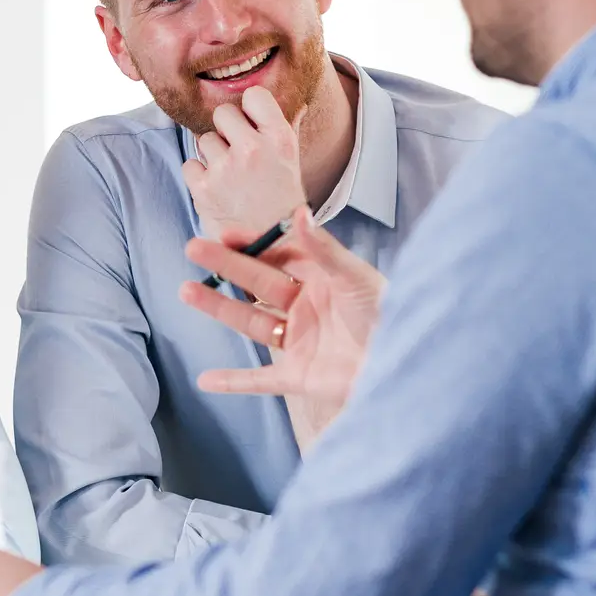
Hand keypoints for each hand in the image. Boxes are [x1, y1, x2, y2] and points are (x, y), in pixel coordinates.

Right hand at [178, 206, 386, 446]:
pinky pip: (260, 380)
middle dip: (225, 267)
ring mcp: (299, 343)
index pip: (279, 256)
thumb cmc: (390, 317)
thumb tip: (298, 213)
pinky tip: (205, 380)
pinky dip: (233, 382)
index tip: (225, 234)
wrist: (409, 367)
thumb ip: (324, 250)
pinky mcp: (299, 376)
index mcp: (322, 280)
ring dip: (218, 309)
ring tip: (186, 292)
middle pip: (256, 284)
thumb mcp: (357, 279)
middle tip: (194, 249)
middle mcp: (306, 308)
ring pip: (250, 322)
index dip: (252, 244)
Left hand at [181, 86, 304, 250]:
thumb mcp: (292, 163)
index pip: (254, 95)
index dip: (249, 108)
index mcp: (279, 139)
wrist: (274, 249)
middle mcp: (252, 150)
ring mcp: (226, 169)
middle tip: (237, 153)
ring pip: (204, 140)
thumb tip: (299, 103)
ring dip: (212, 156)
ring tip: (230, 177)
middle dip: (227, 130)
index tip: (250, 123)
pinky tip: (217, 190)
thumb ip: (286, 130)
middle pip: (223, 113)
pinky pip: (190, 165)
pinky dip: (199, 177)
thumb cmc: (283, 202)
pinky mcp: (204, 188)